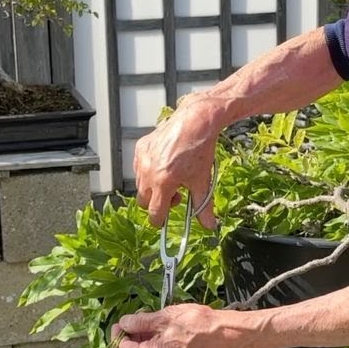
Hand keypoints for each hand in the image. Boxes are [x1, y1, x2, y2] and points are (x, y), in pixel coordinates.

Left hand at [112, 304, 229, 347]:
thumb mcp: (165, 316)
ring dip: (144, 347)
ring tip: (152, 329)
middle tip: (136, 322)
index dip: (118, 335)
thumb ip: (140, 322)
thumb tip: (124, 323)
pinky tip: (164, 338)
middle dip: (132, 340)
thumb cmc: (198, 324)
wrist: (226, 335)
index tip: (121, 323)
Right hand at [133, 96, 219, 229]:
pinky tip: (164, 165)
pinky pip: (138, 168)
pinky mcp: (140, 148)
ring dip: (152, 188)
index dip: (160, 221)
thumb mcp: (203, 181)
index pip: (154, 213)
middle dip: (157, 203)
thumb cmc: (199, 149)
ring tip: (171, 178)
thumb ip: (203, 206)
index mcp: (163, 183)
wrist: (195, 122)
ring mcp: (142, 159)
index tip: (164, 221)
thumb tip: (210, 225)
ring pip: (140, 185)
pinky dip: (148, 171)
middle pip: (144, 202)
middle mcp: (148, 172)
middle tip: (174, 195)